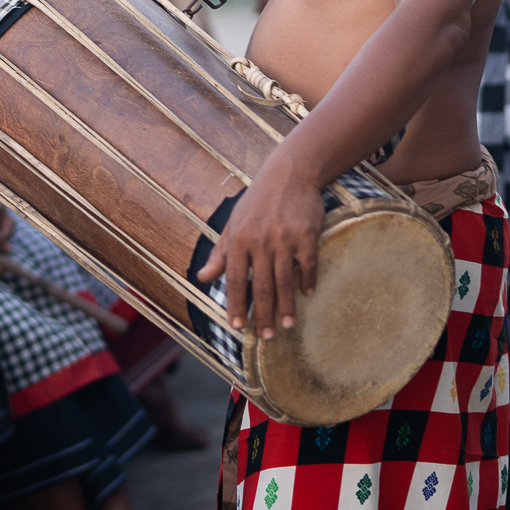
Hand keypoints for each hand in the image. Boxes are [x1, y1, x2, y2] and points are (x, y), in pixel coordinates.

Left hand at [195, 149, 323, 339]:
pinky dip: (307, 282)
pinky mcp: (307, 235)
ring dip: (286, 307)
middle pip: (261, 287)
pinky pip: (307, 265)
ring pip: (284, 281)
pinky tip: (307, 295)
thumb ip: (220, 253)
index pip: (234, 280)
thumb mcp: (233, 222)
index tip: (237, 327)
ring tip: (287, 326)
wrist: (291, 171)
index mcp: (239, 239)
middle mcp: (260, 241)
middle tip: (266, 338)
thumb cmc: (259, 200)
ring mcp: (285, 239)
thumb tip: (202, 279)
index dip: (235, 305)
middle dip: (263, 315)